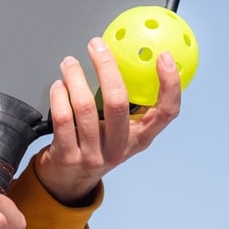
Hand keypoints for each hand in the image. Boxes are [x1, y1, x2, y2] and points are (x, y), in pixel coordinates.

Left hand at [35, 37, 181, 203]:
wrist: (68, 182)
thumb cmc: (95, 146)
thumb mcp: (120, 131)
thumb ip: (128, 102)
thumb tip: (129, 56)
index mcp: (140, 138)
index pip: (167, 113)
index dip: (170, 85)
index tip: (164, 57)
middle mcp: (120, 148)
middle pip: (118, 102)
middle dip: (106, 67)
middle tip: (96, 46)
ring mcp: (94, 155)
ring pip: (84, 107)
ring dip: (75, 77)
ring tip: (69, 63)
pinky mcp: (68, 157)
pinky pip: (62, 118)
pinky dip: (59, 95)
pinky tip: (58, 86)